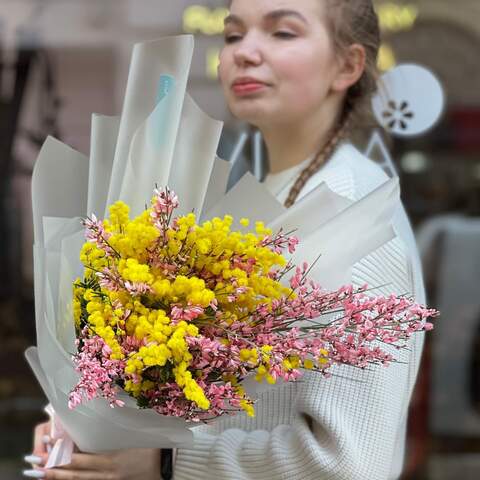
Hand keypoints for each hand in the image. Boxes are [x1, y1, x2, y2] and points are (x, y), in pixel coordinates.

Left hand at [24, 421, 161, 479]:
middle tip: (33, 465)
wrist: (168, 464)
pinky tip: (64, 479)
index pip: (80, 459)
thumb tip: (97, 420)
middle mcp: (108, 474)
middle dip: (52, 469)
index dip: (61, 454)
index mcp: (112, 460)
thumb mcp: (134, 434)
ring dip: (59, 477)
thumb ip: (115, 431)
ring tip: (40, 473)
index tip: (46, 444)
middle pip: (74, 474)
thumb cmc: (154, 444)